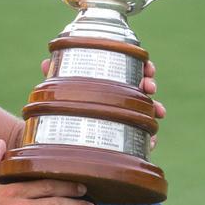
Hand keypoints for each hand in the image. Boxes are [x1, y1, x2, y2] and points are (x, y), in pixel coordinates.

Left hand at [41, 58, 165, 149]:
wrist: (58, 138)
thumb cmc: (64, 107)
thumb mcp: (60, 92)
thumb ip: (56, 77)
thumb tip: (46, 64)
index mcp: (109, 83)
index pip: (131, 70)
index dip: (143, 67)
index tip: (148, 67)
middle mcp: (120, 97)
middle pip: (142, 87)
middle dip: (149, 84)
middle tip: (149, 86)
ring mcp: (125, 117)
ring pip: (147, 110)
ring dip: (156, 108)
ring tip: (158, 111)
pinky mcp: (125, 138)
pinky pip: (142, 137)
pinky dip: (150, 138)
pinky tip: (152, 140)